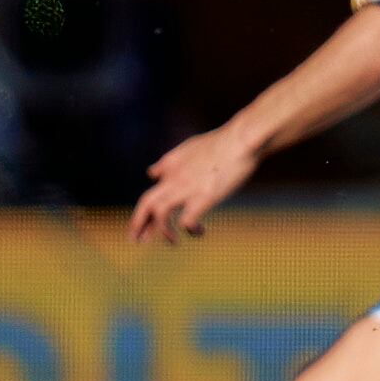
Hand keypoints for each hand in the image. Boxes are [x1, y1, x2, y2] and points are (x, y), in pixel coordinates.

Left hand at [130, 127, 257, 244]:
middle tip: (136, 240)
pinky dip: (189, 229)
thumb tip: (152, 173)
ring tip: (173, 242)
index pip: (150, 192)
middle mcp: (175, 178)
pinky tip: (199, 231)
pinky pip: (186, 220)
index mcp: (171, 166)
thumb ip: (169, 161)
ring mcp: (188, 188)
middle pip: (147, 203)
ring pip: (161, 214)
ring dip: (163, 231)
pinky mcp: (204, 197)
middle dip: (139, 223)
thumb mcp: (190, 147)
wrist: (243, 138)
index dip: (143, 211)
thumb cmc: (224, 141)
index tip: (142, 225)